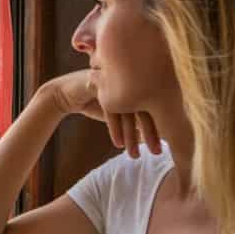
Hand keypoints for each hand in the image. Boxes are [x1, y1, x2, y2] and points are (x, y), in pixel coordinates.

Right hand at [42, 70, 162, 158]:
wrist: (66, 94)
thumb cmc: (95, 103)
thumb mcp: (118, 113)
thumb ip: (135, 120)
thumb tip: (153, 135)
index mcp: (137, 81)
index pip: (155, 104)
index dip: (161, 125)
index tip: (169, 143)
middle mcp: (127, 78)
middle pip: (145, 107)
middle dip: (151, 132)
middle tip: (157, 152)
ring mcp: (113, 80)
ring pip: (129, 110)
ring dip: (132, 135)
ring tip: (135, 155)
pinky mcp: (98, 86)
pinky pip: (111, 110)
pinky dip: (115, 129)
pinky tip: (118, 144)